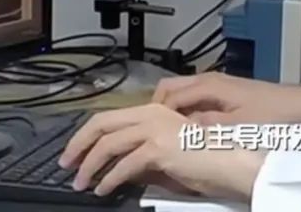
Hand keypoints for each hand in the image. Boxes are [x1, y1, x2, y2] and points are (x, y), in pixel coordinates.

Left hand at [57, 103, 266, 201]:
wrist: (234, 161)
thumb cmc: (210, 158)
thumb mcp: (171, 153)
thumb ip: (145, 155)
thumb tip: (120, 169)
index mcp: (155, 110)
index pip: (110, 117)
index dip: (87, 134)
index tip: (75, 152)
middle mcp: (151, 113)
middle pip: (101, 124)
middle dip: (78, 145)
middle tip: (66, 164)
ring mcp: (155, 128)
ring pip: (107, 143)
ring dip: (89, 165)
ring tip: (81, 182)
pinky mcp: (158, 148)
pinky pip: (123, 165)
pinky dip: (109, 179)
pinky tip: (103, 190)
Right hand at [152, 72, 300, 124]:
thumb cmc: (275, 115)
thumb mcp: (235, 126)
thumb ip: (203, 126)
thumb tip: (176, 129)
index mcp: (208, 85)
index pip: (165, 97)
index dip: (151, 116)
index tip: (143, 134)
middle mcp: (210, 81)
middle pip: (169, 91)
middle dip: (156, 112)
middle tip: (152, 136)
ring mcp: (218, 87)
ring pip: (182, 96)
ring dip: (172, 114)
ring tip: (169, 136)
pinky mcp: (227, 96)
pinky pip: (195, 102)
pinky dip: (187, 115)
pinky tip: (191, 133)